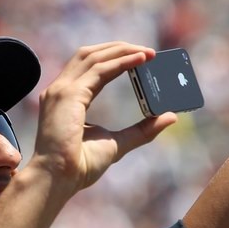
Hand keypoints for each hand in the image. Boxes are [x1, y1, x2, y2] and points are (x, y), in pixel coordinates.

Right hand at [30, 42, 176, 193]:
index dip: (113, 58)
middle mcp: (60, 90)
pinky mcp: (69, 94)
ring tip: (146, 52)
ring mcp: (62, 90)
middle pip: (89, 55)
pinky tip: (139, 60)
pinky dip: (121, 62)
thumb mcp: (118, 144)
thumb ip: (142, 130)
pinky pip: (100, 70)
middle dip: (118, 48)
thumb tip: (170, 117)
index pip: (89, 67)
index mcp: (66, 99)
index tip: (138, 57)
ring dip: (122, 50)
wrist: (58, 179)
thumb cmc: (79, 166)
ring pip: (93, 56)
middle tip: (147, 51)